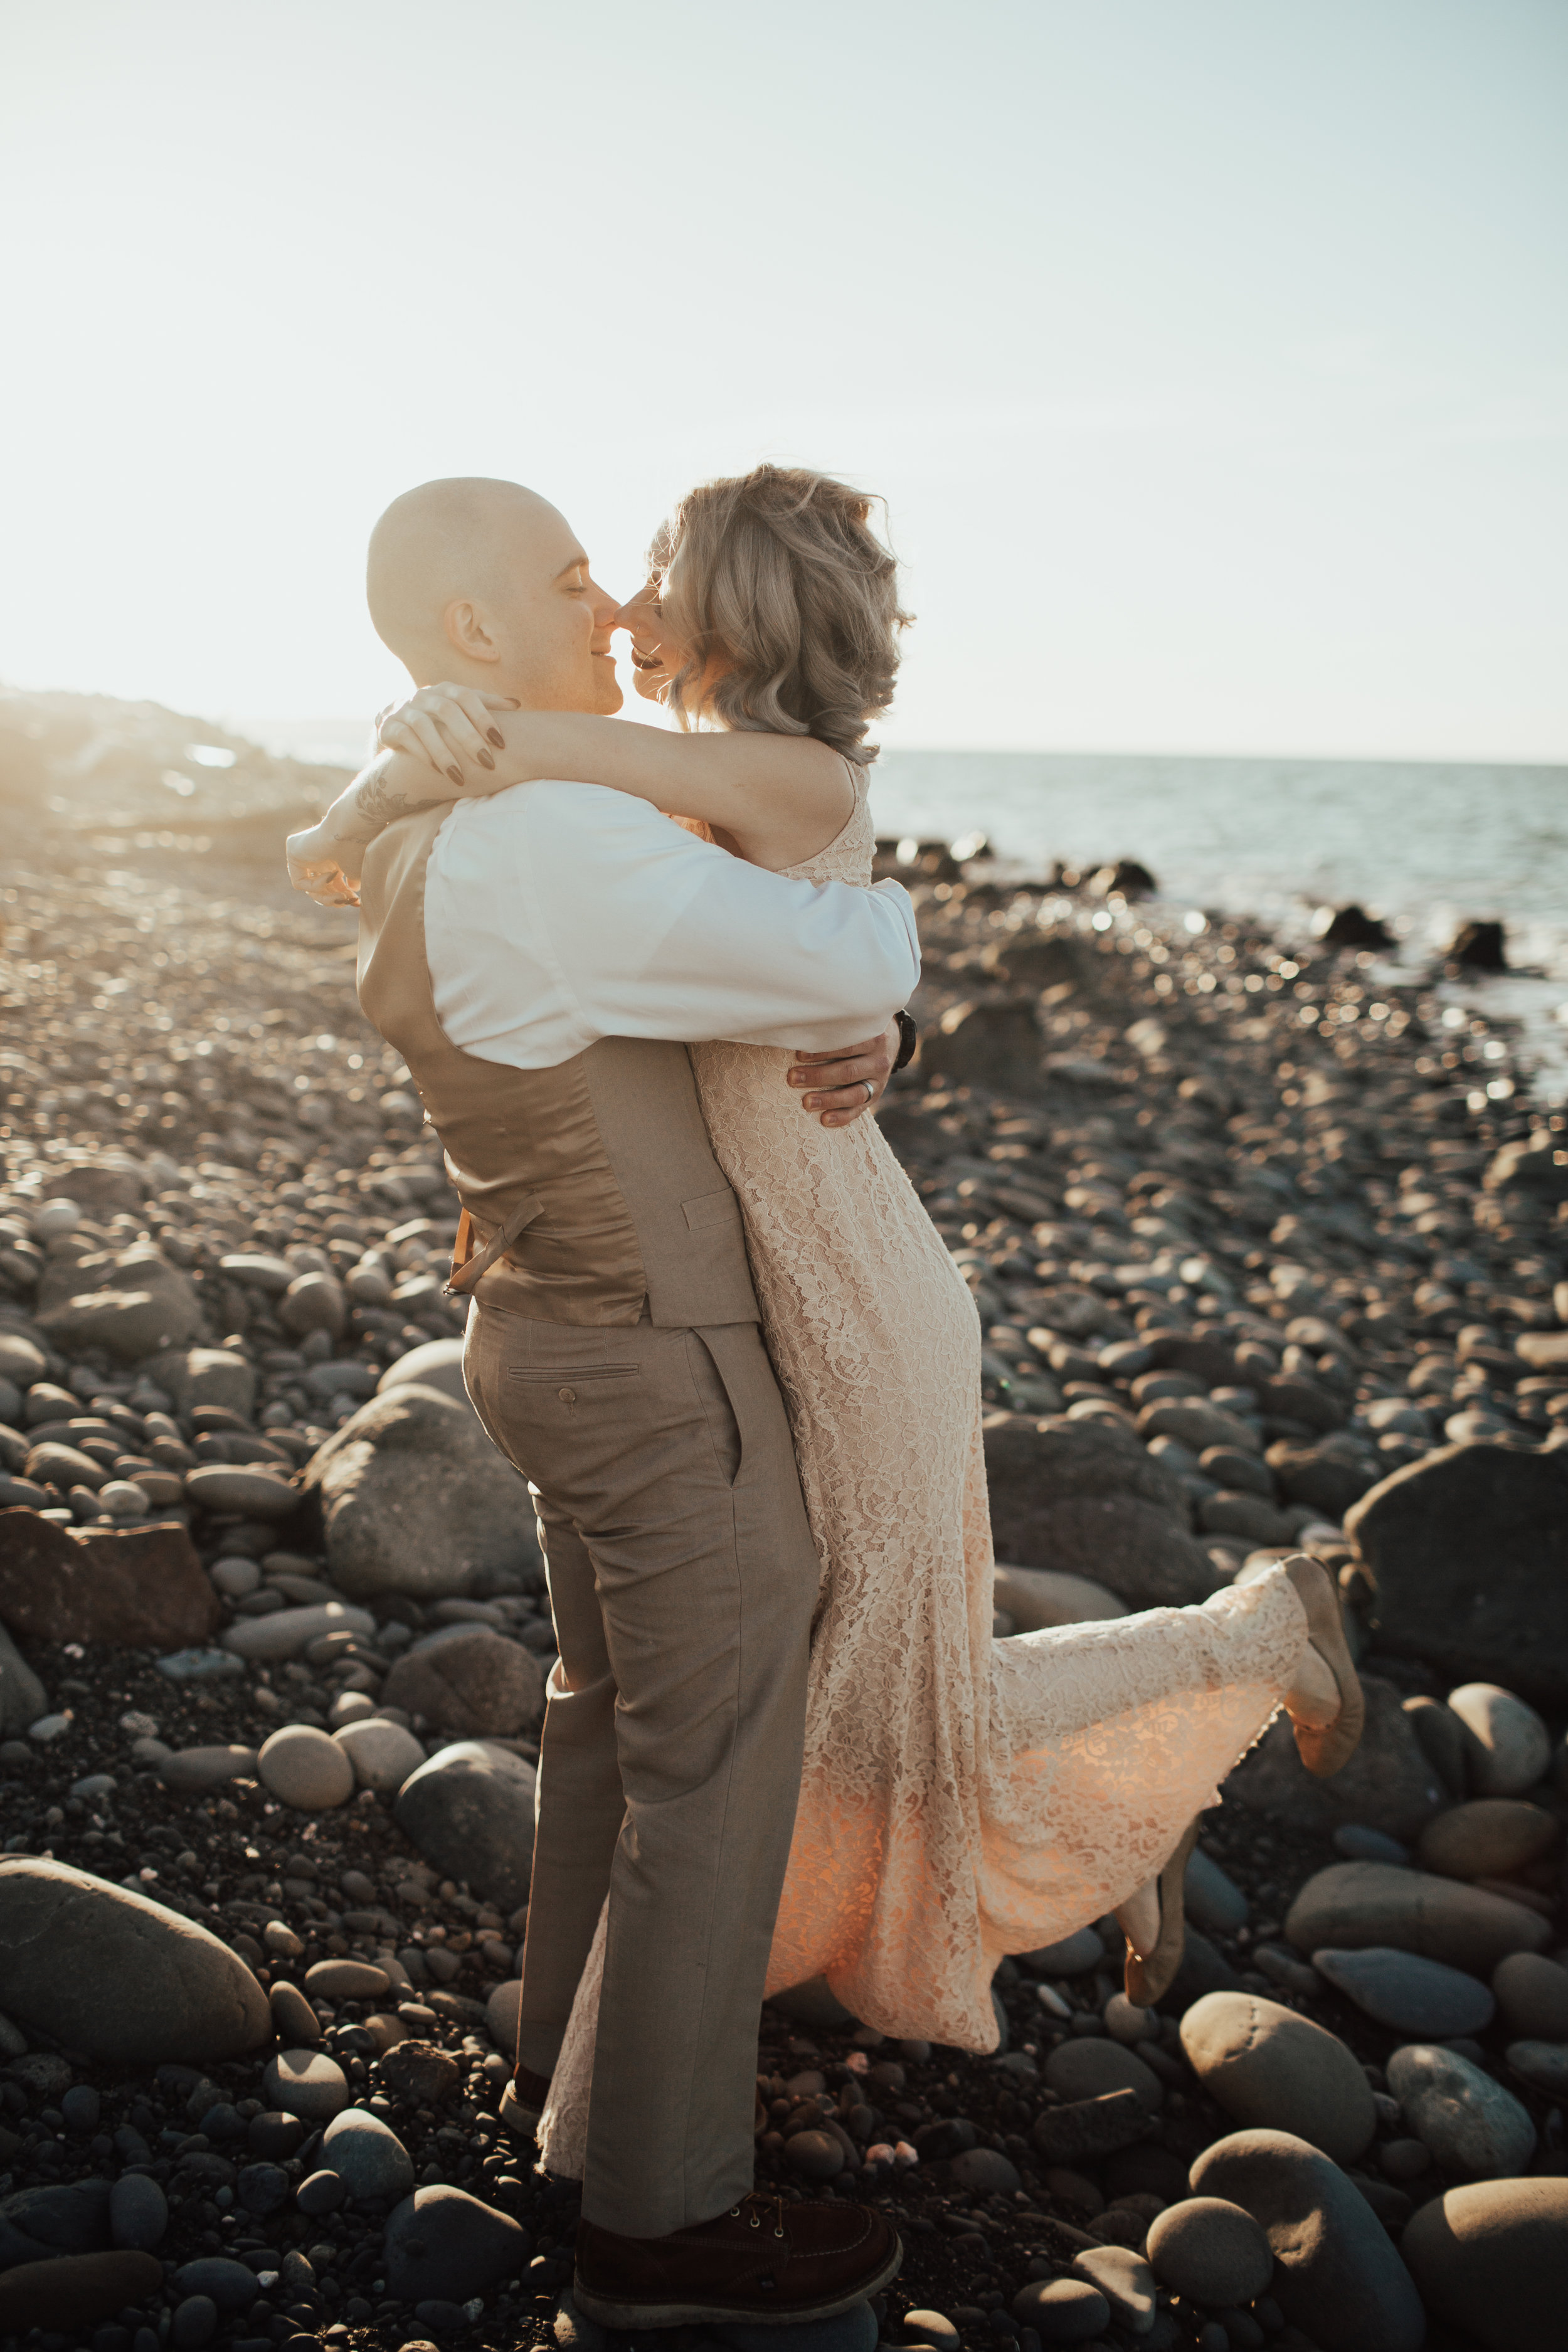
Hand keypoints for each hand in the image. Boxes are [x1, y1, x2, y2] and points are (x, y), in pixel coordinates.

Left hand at [287, 816, 367, 906]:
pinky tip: (331, 875)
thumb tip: (351, 892)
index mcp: (332, 857)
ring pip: (309, 890)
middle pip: (320, 889)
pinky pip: (299, 883)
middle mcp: (317, 855)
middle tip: (347, 901)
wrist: (350, 829)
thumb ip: (351, 883)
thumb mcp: (356, 872)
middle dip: (334, 899)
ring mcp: (303, 853)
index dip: (343, 896)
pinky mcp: (293, 851)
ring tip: (342, 897)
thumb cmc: (357, 849)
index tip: (356, 903)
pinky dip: (316, 885)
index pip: (333, 884)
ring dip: (327, 897)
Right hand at [378, 684, 519, 783]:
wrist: (395, 721)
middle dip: (468, 738)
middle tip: (487, 763)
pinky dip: (423, 755)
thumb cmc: (438, 718)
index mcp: (445, 689)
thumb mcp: (459, 708)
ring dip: (444, 753)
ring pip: (423, 726)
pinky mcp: (389, 726)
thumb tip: (516, 704)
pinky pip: (405, 738)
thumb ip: (485, 704)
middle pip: (447, 710)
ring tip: (460, 777)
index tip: (501, 742)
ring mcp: (405, 709)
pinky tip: (439, 772)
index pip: (467, 696)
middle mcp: (424, 695)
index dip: (484, 717)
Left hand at [786, 1022, 896, 1127]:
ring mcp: (879, 1081)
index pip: (847, 1046)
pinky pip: (859, 1110)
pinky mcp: (875, 1097)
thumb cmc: (860, 1031)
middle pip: (848, 1071)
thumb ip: (836, 1028)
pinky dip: (842, 1116)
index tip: (799, 1054)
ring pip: (855, 1094)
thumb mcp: (855, 1024)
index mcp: (874, 1037)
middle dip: (818, 1076)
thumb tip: (799, 1032)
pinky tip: (824, 1120)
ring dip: (829, 1099)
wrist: (889, 1042)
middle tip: (793, 1078)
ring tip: (806, 1103)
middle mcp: (879, 1060)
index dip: (822, 1051)